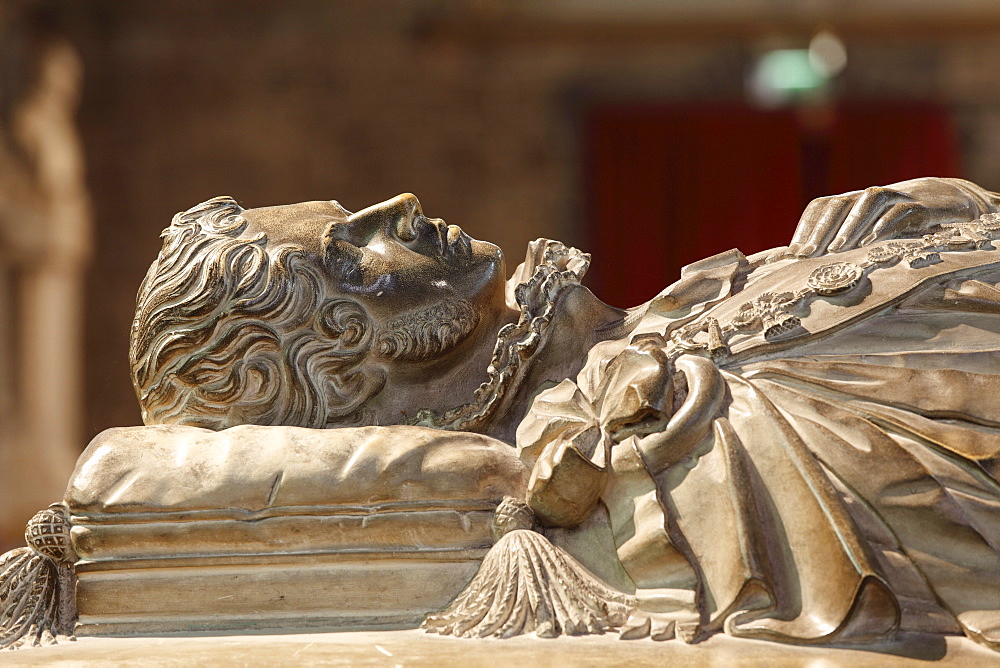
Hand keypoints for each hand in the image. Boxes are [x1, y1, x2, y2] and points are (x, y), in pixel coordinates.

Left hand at [782, 177, 999, 257]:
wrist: (941, 203)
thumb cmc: (894, 225)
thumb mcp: (866, 234)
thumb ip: (840, 247)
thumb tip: (805, 268)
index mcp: (850, 202)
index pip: (821, 207)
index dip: (806, 228)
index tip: (793, 254)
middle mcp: (866, 197)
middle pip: (838, 204)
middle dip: (821, 230)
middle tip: (808, 256)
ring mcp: (893, 197)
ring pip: (867, 202)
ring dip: (850, 225)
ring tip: (836, 250)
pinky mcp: (918, 206)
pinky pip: (899, 210)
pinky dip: (884, 225)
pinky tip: (871, 242)